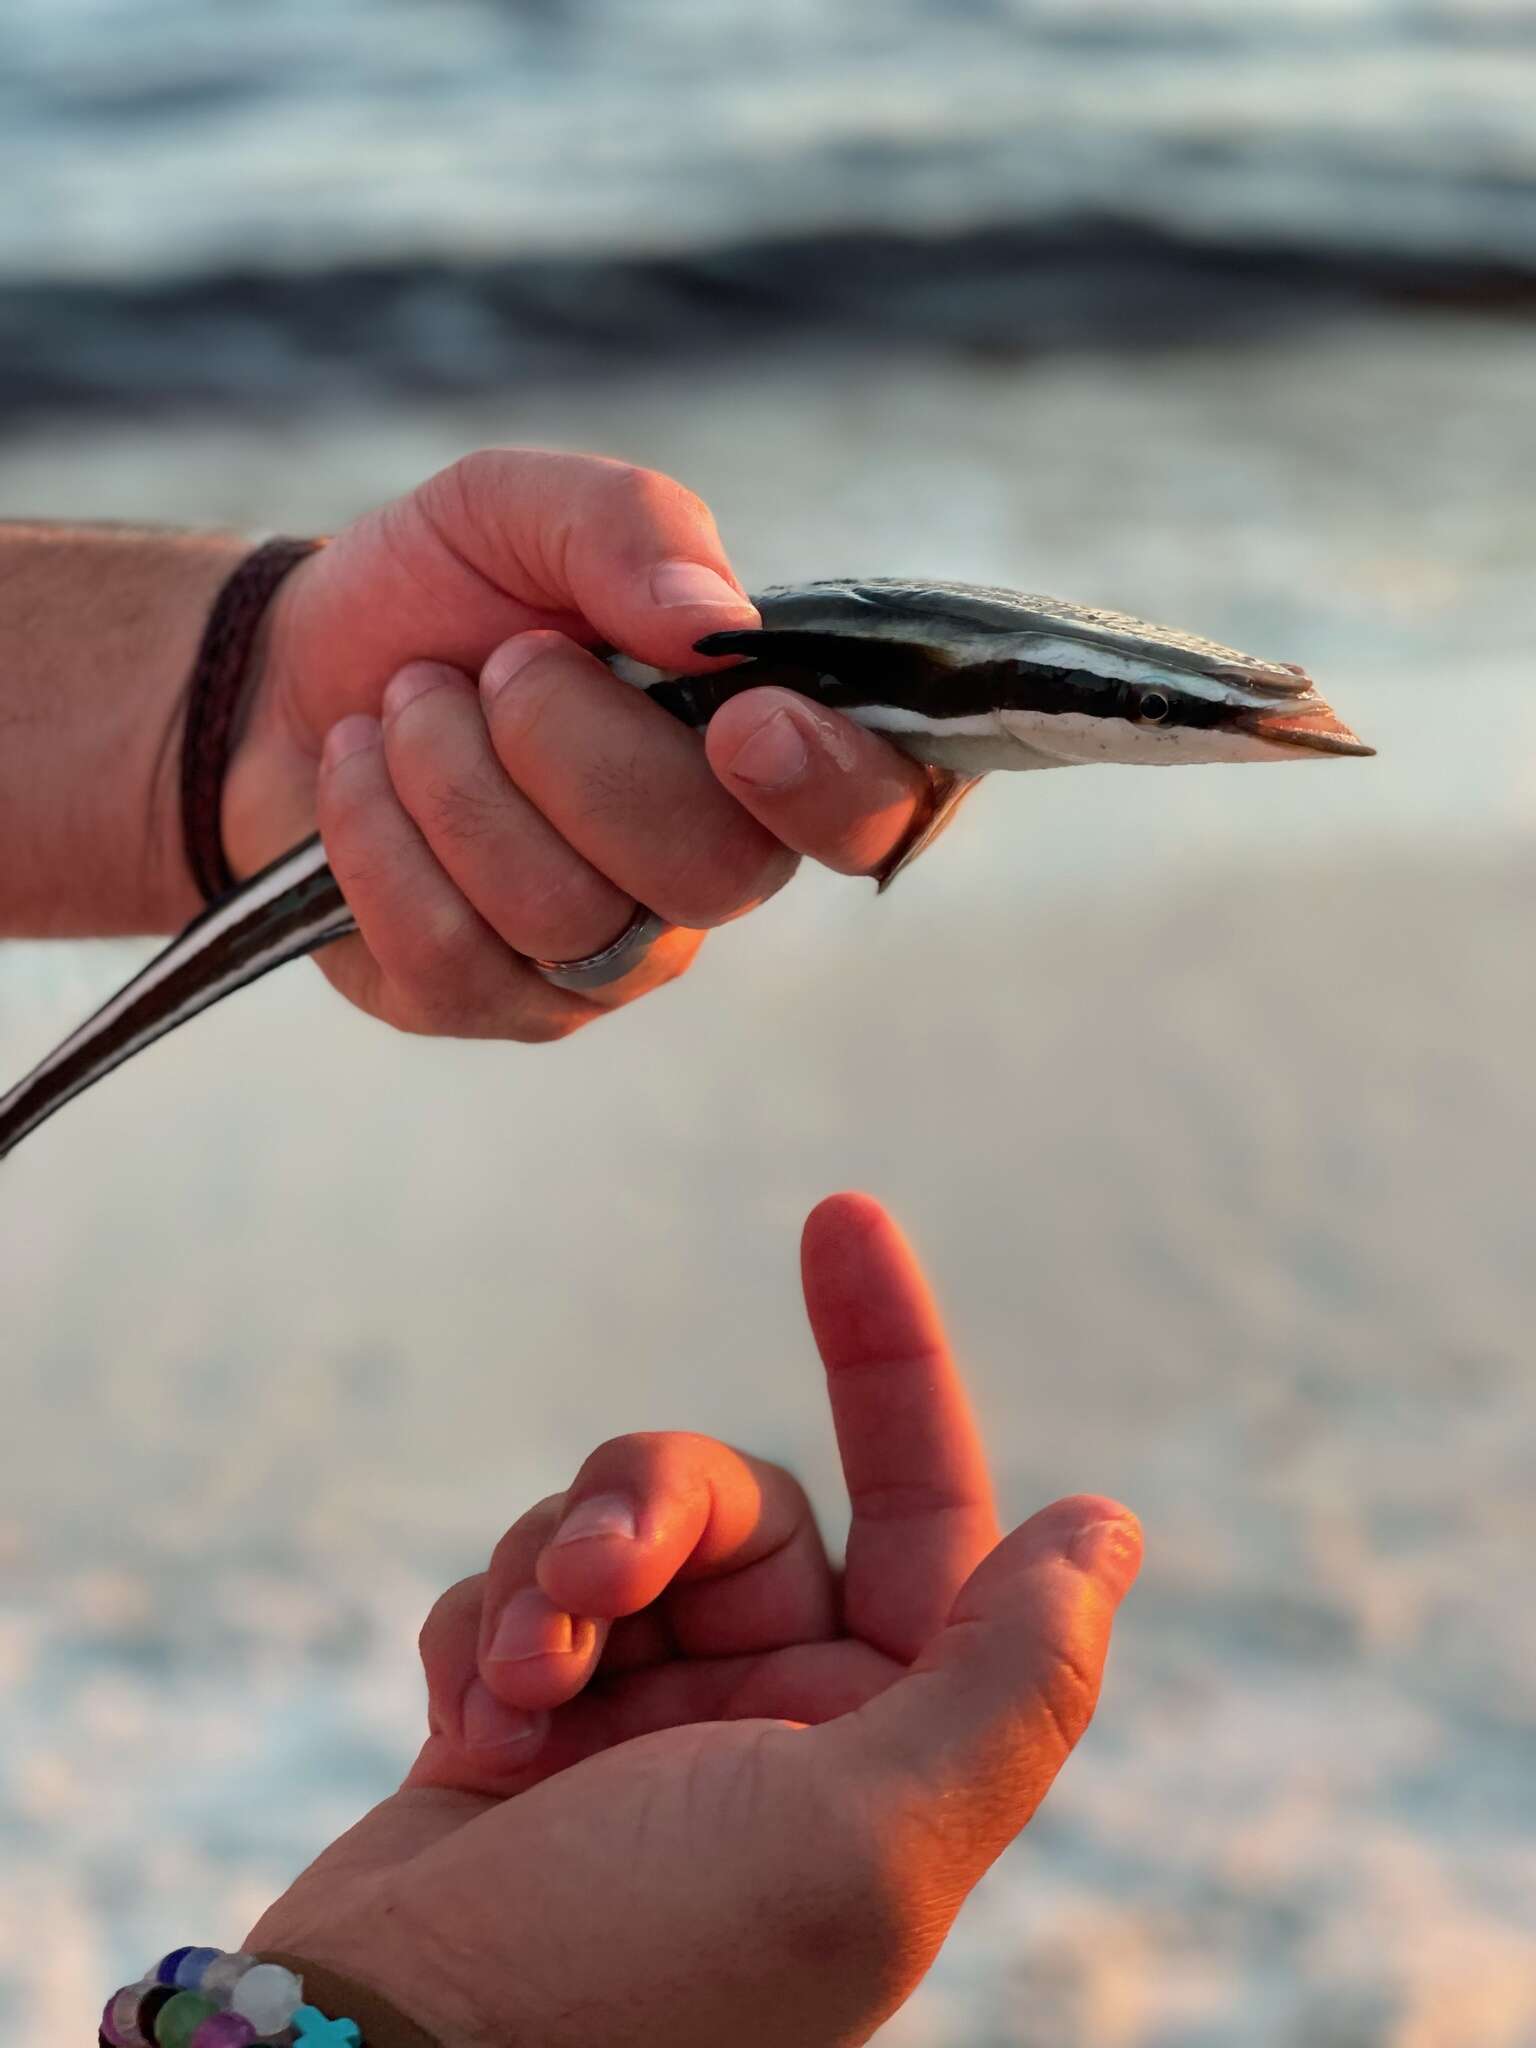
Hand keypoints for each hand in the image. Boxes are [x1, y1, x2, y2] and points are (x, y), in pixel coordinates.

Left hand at [221, 451, 938, 1041]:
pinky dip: (381, 840)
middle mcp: (704, 870)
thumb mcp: (524, 507)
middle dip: (574, 749)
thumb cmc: (445, 593)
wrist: (287, 671)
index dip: (834, 788)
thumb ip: (635, 529)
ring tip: (406, 705)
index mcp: (758, 749)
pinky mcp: (489, 1004)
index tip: (743, 721)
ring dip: (454, 779)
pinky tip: (358, 772)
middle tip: (498, 663)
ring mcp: (601, 956)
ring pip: (567, 916)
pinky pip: (454, 959)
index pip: (875, 811)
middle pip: (709, 870)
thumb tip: (715, 626)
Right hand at [248, 1193, 1141, 2047]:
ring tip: (521, 1683)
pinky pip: (513, 1582)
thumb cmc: (646, 1977)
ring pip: (616, 1522)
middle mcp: (776, 1722)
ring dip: (556, 1570)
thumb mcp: (873, 1836)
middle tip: (598, 1576)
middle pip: (742, 1499)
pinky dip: (484, 1625)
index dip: (895, 1353)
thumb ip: (1009, 1680)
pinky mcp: (520, 1713)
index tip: (841, 1216)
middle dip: (657, 1508)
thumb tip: (1104, 1532)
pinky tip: (464, 1726)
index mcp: (887, 1744)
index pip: (929, 1508)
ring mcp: (643, 1716)